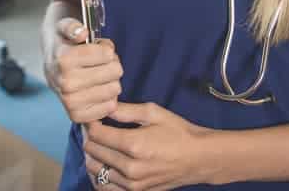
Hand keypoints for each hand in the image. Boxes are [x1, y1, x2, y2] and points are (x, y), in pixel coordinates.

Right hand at [44, 17, 121, 123]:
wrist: (51, 63)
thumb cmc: (64, 43)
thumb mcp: (65, 25)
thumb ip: (72, 26)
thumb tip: (82, 33)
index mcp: (63, 59)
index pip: (108, 54)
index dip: (106, 48)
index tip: (96, 48)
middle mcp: (65, 82)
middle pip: (115, 71)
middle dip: (111, 64)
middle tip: (99, 63)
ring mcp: (70, 101)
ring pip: (115, 89)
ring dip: (110, 81)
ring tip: (98, 75)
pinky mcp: (76, 116)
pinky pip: (110, 107)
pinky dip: (108, 98)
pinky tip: (97, 90)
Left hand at [82, 102, 219, 189]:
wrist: (199, 159)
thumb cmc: (178, 132)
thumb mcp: (153, 113)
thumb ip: (125, 110)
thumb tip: (102, 105)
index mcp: (134, 144)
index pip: (96, 134)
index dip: (90, 123)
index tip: (94, 117)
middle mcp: (130, 168)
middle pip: (92, 151)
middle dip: (90, 137)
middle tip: (95, 128)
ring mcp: (132, 184)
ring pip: (94, 170)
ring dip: (92, 156)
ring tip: (99, 145)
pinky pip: (104, 188)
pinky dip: (99, 175)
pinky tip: (103, 164)